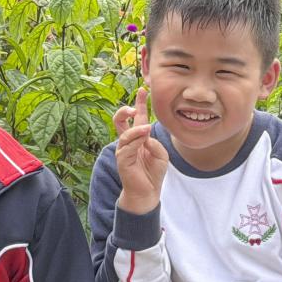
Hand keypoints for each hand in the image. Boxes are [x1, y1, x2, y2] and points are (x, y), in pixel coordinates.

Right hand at [113, 89, 169, 215]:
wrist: (147, 192)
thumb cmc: (153, 172)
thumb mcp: (161, 154)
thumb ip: (154, 143)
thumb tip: (145, 136)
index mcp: (138, 138)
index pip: (137, 118)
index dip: (140, 103)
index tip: (143, 89)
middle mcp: (128, 142)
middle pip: (120, 121)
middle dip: (124, 111)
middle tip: (133, 107)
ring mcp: (123, 151)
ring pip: (124, 135)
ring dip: (136, 129)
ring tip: (146, 127)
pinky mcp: (122, 161)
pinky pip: (126, 148)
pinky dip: (135, 141)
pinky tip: (143, 137)